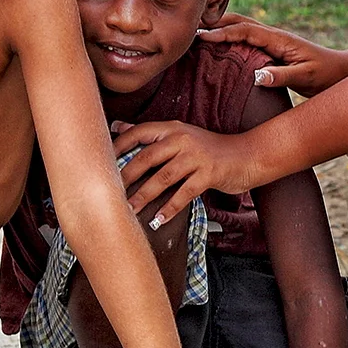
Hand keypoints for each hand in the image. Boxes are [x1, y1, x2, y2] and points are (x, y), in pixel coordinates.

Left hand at [113, 119, 257, 226]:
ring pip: (163, 177)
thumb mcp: (182, 135)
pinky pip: (184, 193)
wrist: (248, 155)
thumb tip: (119, 127)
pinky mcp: (209, 174)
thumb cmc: (211, 150)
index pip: (140, 133)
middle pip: (147, 157)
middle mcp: (183, 139)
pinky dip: (169, 208)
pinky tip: (158, 220)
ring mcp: (196, 157)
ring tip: (130, 210)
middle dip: (126, 175)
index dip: (119, 145)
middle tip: (107, 192)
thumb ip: (153, 135)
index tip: (99, 160)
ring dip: (144, 195)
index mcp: (173, 129)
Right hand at [200, 17, 347, 95]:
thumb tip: (257, 76)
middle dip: (215, 22)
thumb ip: (282, 76)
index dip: (222, 32)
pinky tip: (217, 46)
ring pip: (241, 27)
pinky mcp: (272, 49)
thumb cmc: (325, 75)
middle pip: (238, 21)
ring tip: (196, 32)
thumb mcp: (305, 78)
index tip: (200, 36)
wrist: (341, 72)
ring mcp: (272, 41)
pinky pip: (246, 39)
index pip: (244, 30)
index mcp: (279, 39)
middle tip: (189, 27)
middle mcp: (274, 36)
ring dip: (220, 27)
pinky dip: (229, 37)